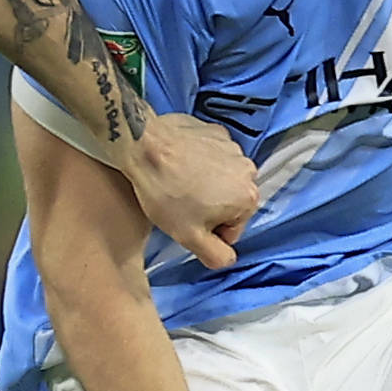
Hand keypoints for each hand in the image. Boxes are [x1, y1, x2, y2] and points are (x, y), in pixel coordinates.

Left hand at [128, 114, 259, 270]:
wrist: (143, 145)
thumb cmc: (165, 191)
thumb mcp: (189, 236)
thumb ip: (216, 255)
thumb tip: (228, 258)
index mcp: (248, 198)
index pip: (233, 230)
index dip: (208, 232)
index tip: (187, 222)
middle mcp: (248, 170)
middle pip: (230, 202)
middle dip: (209, 207)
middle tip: (180, 204)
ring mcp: (232, 147)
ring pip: (221, 179)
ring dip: (205, 184)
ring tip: (177, 184)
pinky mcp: (215, 131)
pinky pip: (212, 156)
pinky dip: (200, 162)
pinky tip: (179, 165)